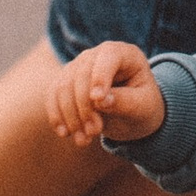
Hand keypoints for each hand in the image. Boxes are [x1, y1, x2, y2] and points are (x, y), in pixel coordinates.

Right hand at [49, 42, 166, 147]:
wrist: (132, 114)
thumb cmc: (142, 106)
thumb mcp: (143, 107)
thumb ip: (125, 102)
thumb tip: (101, 101)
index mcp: (125, 54)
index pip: (108, 56)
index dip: (100, 76)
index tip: (98, 100)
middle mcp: (99, 54)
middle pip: (82, 75)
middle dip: (85, 107)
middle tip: (94, 133)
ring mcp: (79, 66)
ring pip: (64, 86)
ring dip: (70, 116)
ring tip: (83, 140)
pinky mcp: (66, 81)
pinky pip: (53, 95)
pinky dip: (56, 115)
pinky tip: (64, 134)